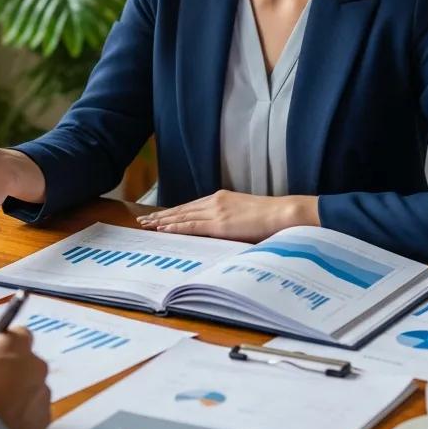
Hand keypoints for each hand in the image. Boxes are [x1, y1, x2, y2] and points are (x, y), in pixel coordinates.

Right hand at [0, 328, 50, 428]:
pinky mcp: (44, 420)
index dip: (5, 344)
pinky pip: (35, 411)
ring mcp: (42, 393)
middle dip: (14, 370)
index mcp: (14, 345)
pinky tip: (4, 422)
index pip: (19, 334)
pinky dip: (24, 414)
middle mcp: (34, 365)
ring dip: (20, 393)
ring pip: (33, 387)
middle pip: (28, 362)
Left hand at [137, 190, 319, 241]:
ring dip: (163, 221)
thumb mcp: (245, 215)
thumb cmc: (270, 217)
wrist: (284, 213)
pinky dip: (175, 226)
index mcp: (221, 198)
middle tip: (143, 220)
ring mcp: (216, 211)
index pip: (191, 206)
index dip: (173, 211)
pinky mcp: (219, 223)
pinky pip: (192, 225)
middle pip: (182, 209)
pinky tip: (163, 228)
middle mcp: (215, 201)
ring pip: (182, 216)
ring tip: (147, 225)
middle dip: (162, 215)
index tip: (158, 215)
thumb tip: (223, 230)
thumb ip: (231, 220)